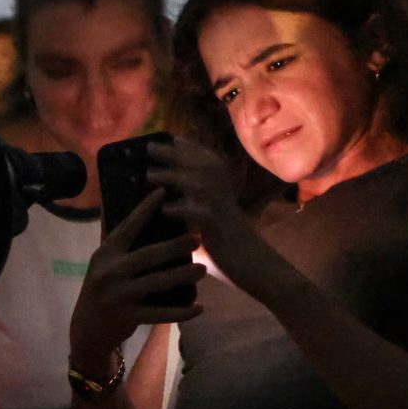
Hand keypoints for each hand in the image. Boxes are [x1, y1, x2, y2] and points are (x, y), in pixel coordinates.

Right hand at [69, 188, 204, 363]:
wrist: (87, 329)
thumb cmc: (101, 289)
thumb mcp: (102, 263)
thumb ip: (117, 241)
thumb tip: (127, 206)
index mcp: (106, 254)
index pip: (127, 227)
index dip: (145, 209)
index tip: (163, 192)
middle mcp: (110, 272)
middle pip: (147, 255)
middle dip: (174, 246)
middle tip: (197, 238)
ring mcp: (119, 295)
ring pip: (156, 283)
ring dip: (182, 276)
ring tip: (202, 270)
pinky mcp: (128, 317)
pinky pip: (159, 314)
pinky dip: (181, 312)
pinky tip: (199, 308)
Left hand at [147, 136, 270, 286]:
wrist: (258, 270)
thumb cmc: (232, 252)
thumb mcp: (210, 228)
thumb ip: (194, 215)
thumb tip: (168, 208)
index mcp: (223, 193)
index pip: (207, 161)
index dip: (191, 148)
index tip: (171, 138)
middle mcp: (224, 196)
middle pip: (202, 165)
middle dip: (175, 154)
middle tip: (150, 147)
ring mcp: (224, 211)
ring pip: (200, 184)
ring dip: (174, 176)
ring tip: (149, 175)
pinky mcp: (221, 230)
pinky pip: (203, 215)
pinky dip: (184, 209)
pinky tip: (166, 209)